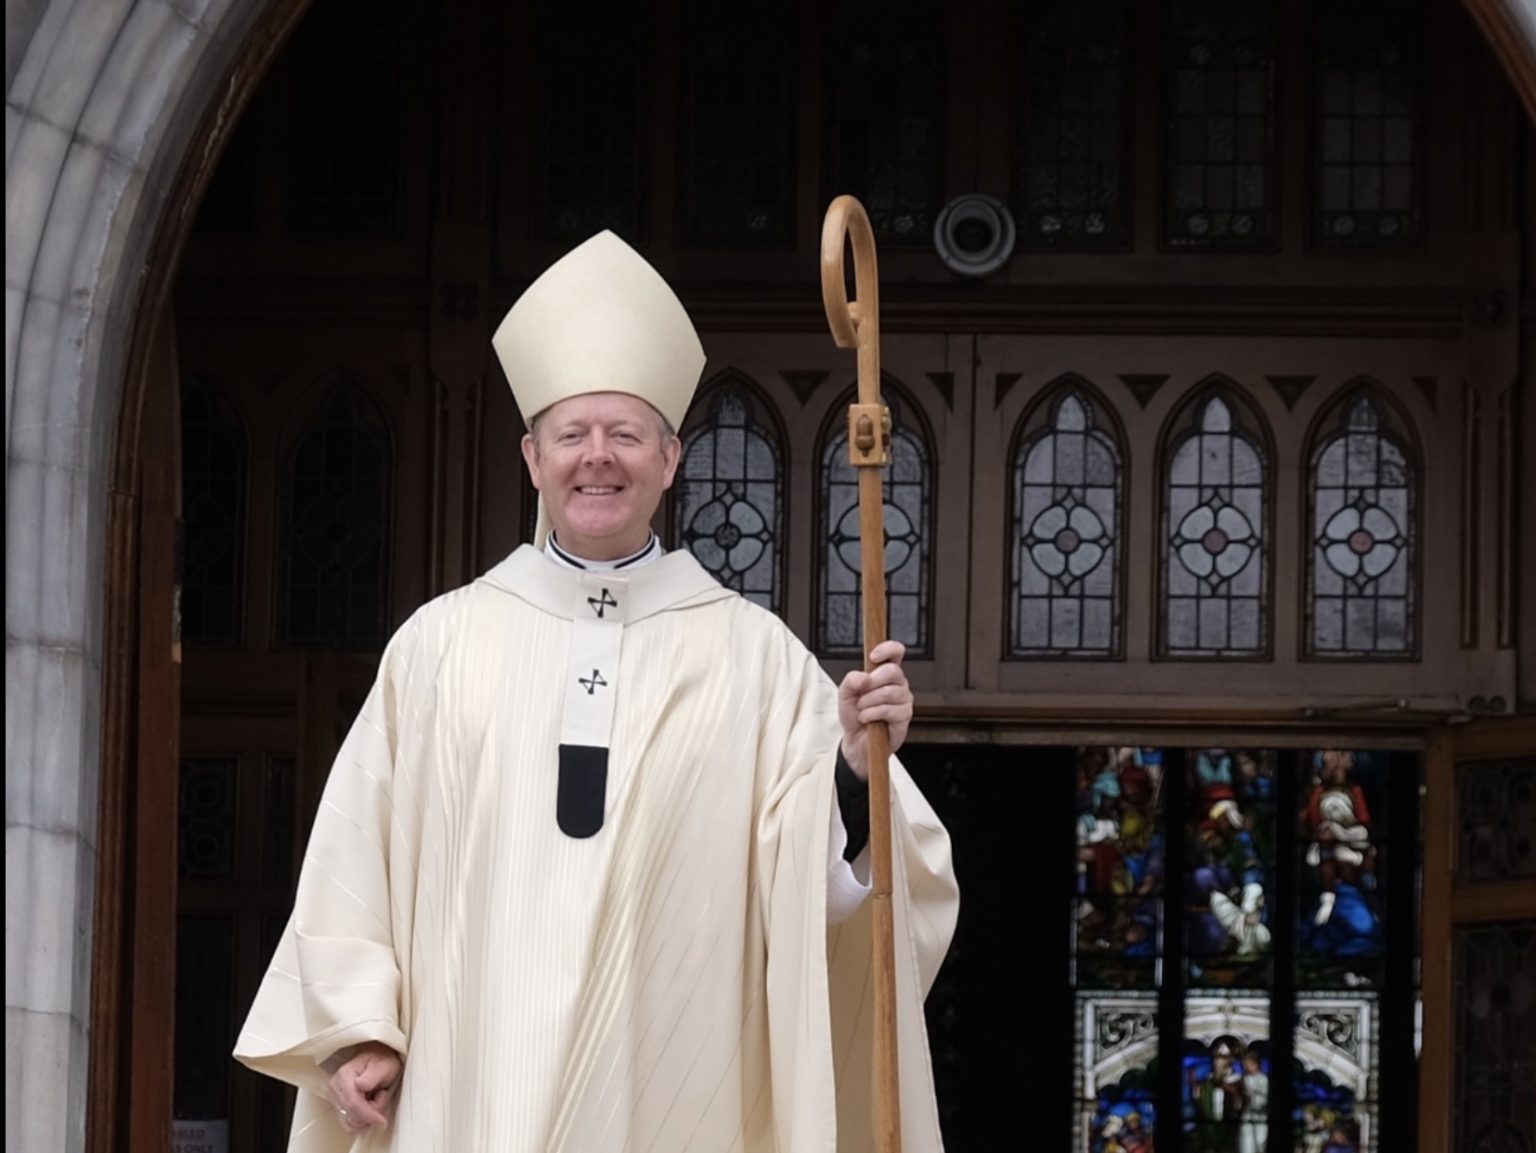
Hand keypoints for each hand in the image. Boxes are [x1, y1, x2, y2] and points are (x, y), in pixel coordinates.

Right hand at [327, 1042, 401, 1135]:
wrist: (378, 1058)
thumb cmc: (382, 1060)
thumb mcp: (383, 1065)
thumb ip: (372, 1076)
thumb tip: (360, 1085)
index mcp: (344, 1075)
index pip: (353, 1103)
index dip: (368, 1115)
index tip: (381, 1120)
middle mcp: (335, 1087)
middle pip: (352, 1115)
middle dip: (370, 1113)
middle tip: (381, 1096)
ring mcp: (335, 1097)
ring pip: (350, 1122)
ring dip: (366, 1118)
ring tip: (375, 1100)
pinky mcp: (338, 1105)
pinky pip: (349, 1123)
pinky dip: (362, 1121)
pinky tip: (369, 1109)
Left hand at [837, 640, 911, 780]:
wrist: (856, 741)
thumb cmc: (855, 715)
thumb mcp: (845, 694)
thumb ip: (851, 681)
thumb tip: (863, 677)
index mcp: (886, 673)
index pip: (896, 652)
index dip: (887, 649)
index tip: (873, 657)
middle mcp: (898, 684)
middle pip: (892, 671)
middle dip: (871, 682)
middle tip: (860, 694)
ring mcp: (904, 700)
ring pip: (889, 692)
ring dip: (868, 702)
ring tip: (862, 710)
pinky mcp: (904, 717)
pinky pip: (889, 709)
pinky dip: (871, 714)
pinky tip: (867, 719)